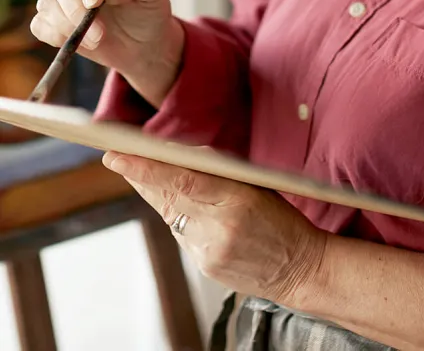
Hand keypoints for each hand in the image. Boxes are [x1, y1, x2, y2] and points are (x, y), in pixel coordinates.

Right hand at [31, 0, 183, 107]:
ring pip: (49, 4)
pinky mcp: (51, 17)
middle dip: (78, 11)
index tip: (95, 1)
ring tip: (98, 39)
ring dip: (70, 27)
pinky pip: (40, 25)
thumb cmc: (148, 9)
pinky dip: (57, 37)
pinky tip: (80, 41)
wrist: (142, 42)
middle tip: (100, 34)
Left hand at [103, 153, 327, 307]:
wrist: (301, 269)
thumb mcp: (259, 187)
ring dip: (161, 195)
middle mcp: (218, 229)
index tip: (117, 157)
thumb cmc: (284, 220)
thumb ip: (221, 174)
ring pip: (172, 216)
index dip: (146, 168)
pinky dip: (181, 218)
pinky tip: (183, 208)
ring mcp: (209, 252)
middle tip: (118, 157)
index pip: (182, 180)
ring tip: (148, 175)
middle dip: (142, 176)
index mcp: (237, 201)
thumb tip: (184, 157)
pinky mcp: (205, 267)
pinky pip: (184, 235)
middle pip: (168, 198)